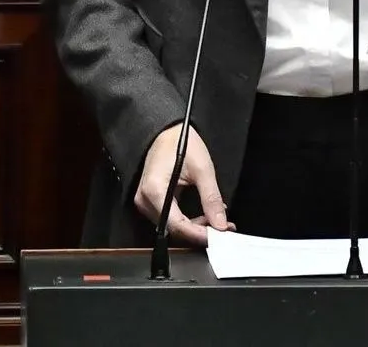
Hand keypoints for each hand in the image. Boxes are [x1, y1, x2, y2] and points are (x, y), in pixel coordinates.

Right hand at [134, 123, 232, 245]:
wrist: (167, 130)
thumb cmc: (181, 142)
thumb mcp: (202, 169)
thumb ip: (211, 198)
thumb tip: (221, 223)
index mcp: (155, 190)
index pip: (177, 225)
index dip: (199, 234)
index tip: (218, 237)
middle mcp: (144, 199)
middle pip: (173, 228)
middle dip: (199, 231)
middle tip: (223, 229)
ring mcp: (145, 200)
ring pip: (171, 225)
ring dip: (194, 227)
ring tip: (217, 220)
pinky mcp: (150, 199)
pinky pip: (168, 217)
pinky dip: (187, 220)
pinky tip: (204, 215)